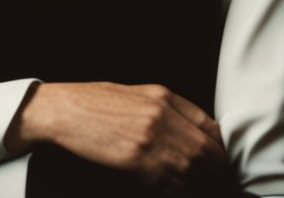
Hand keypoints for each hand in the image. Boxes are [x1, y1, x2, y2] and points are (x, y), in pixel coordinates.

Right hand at [6, 81, 225, 193]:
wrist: (64, 111)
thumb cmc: (98, 102)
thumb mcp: (141, 94)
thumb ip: (174, 110)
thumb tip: (202, 132)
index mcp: (166, 99)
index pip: (212, 129)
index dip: (218, 150)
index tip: (216, 162)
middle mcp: (163, 117)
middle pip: (208, 154)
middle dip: (213, 172)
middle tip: (210, 182)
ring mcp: (150, 140)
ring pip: (192, 174)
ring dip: (196, 185)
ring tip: (189, 187)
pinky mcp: (135, 160)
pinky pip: (168, 184)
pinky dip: (174, 190)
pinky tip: (168, 189)